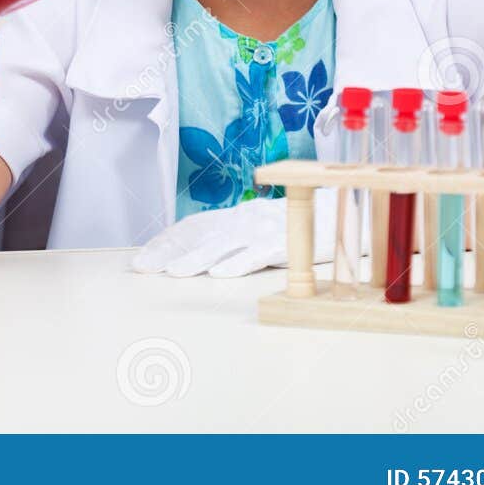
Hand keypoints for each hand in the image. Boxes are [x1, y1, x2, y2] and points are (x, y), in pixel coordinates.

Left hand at [130, 192, 335, 277]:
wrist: (341, 211)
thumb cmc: (296, 224)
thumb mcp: (259, 230)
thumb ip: (233, 240)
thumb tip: (200, 259)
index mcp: (236, 217)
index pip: (193, 226)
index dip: (166, 241)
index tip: (142, 258)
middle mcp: (245, 221)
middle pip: (202, 236)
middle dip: (170, 252)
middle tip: (144, 267)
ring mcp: (264, 231)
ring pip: (225, 245)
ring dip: (197, 259)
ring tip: (174, 272)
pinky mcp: (285, 242)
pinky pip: (259, 254)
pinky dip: (238, 263)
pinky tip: (220, 273)